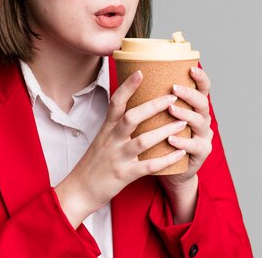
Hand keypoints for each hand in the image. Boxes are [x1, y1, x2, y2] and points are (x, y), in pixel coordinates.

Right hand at [55, 70, 186, 228]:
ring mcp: (118, 157)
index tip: (141, 72)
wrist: (78, 190)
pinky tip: (180, 153)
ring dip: (164, 131)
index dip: (128, 86)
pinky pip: (148, 167)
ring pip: (143, 141)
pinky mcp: (124, 175)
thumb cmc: (93, 163)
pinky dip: (165, 159)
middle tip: (172, 97)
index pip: (116, 102)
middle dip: (153, 106)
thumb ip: (116, 123)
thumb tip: (133, 105)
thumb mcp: (101, 138)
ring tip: (182, 123)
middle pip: (132, 118)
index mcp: (106, 128)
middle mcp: (111, 140)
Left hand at [159, 66, 213, 222]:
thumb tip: (133, 73)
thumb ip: (153, 100)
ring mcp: (203, 136)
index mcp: (192, 106)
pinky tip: (172, 140)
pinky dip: (182, 142)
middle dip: (189, 94)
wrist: (170, 171)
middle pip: (202, 103)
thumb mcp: (158, 118)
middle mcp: (201, 119)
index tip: (191, 68)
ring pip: (199, 123)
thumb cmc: (159, 140)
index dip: (200, 78)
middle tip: (173, 89)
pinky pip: (194, 147)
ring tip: (172, 110)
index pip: (202, 88)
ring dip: (185, 115)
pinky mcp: (200, 154)